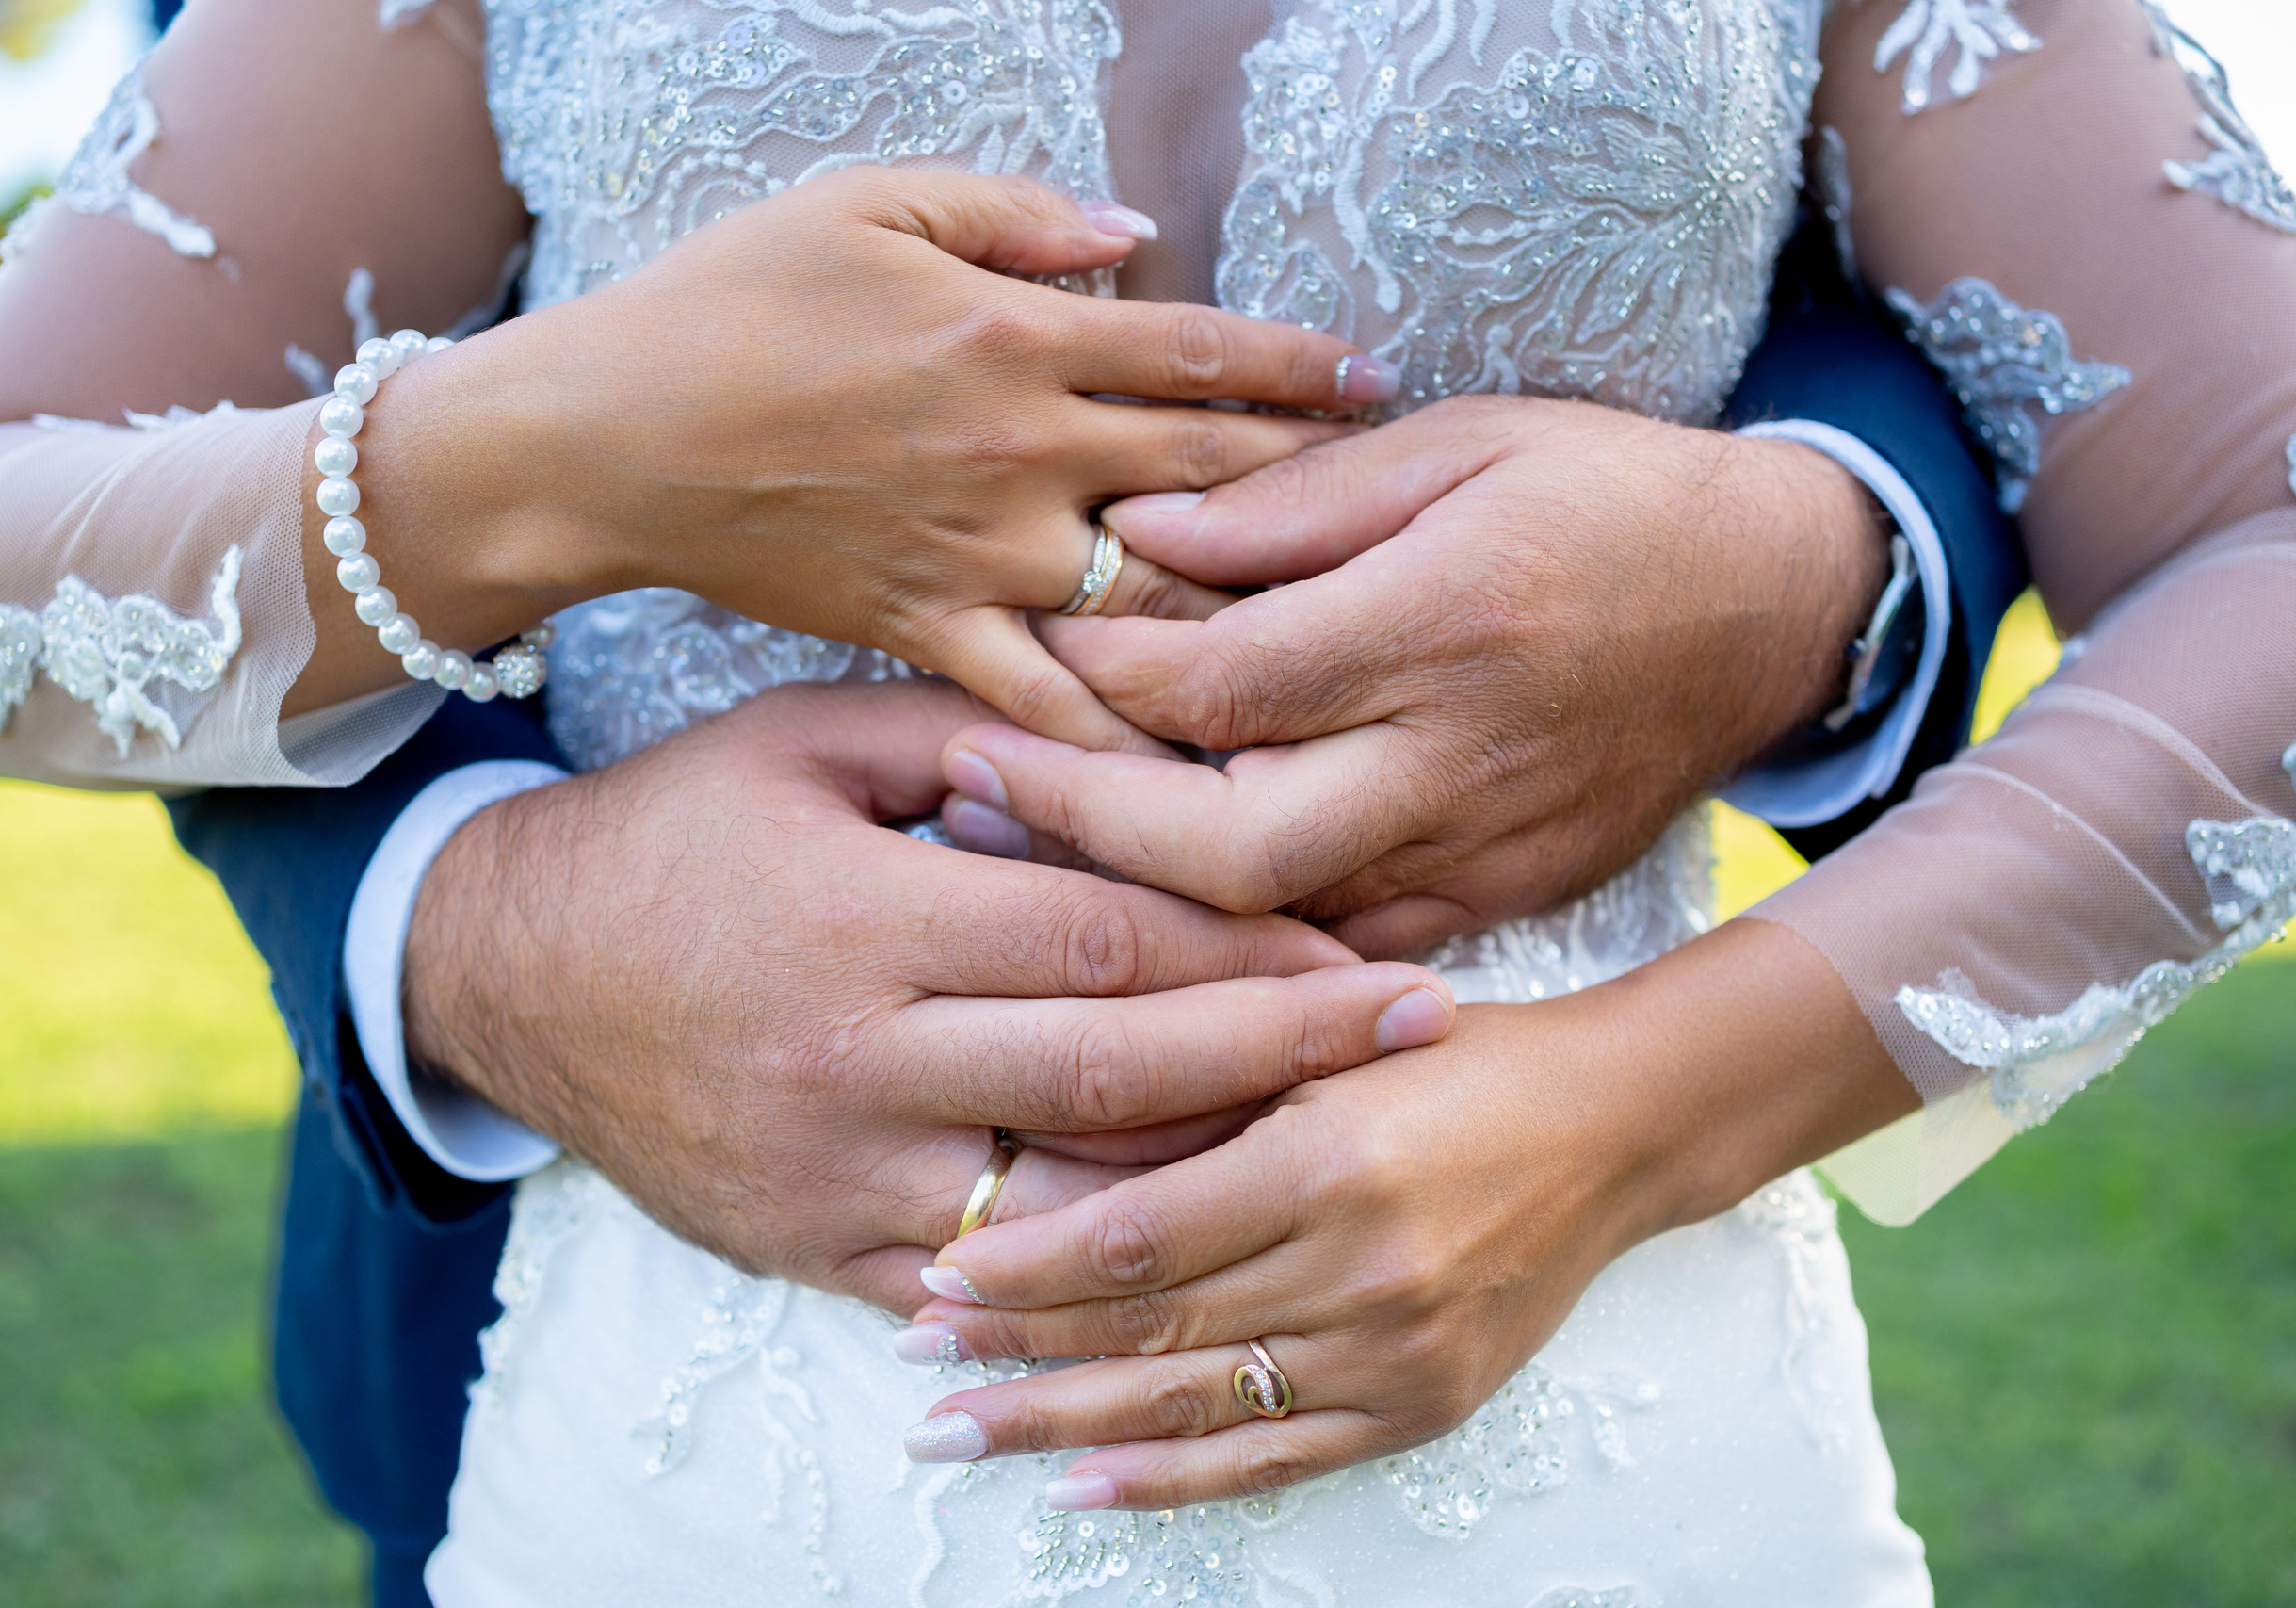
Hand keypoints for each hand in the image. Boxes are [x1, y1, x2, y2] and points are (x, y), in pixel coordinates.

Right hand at [307, 170, 1398, 748]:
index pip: (1198, 350)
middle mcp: (1020, 450)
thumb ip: (1016, 213)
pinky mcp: (929, 632)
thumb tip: (1138, 238)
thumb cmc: (727, 301)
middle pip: (1208, 478)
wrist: (605, 438)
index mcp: (1015, 331)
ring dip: (1250, 621)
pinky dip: (1126, 729)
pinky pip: (1048, 696)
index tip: (1377, 383)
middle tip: (1403, 532)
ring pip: (1152, 597)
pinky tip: (1204, 767)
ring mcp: (979, 554)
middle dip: (1314, 497)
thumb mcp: (868, 200)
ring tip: (1344, 659)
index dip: (1298, 366)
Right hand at [401, 678, 1454, 1311]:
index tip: (1363, 943)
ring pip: (1066, 1197)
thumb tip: (1133, 741)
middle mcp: (851, 1057)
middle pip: (1113, 1070)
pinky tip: (1193, 1235)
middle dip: (1282, 1055)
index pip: (1098, 937)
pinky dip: (1088, 1265)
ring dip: (1216, 1170)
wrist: (503, 971)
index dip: (1247, 946)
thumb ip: (968, 733)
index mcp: (859, 915)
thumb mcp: (802, 738)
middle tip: (1415, 1034)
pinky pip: (975, 1279)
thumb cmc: (671, 832)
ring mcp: (830, 1173)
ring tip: (1342, 1136)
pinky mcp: (807, 1248)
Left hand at [890, 919, 1916, 1506]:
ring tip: (959, 1436)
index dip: (1028, 1265)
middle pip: (1149, 1329)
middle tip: (913, 1363)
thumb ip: (1203, 1075)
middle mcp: (1359, 1268)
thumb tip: (1045, 1106)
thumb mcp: (1332, 1033)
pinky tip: (1084, 1488)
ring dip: (1063, 1427)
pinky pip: (1274, 1461)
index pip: (1139, 1235)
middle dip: (1015, 1353)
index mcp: (1327, 1159)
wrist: (1617, 1122)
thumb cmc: (1459, 1053)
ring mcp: (1393, 1353)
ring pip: (1193, 1407)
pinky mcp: (1421, 1406)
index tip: (937, 1273)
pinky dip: (1173, 1481)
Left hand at [937, 396, 1888, 952]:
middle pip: (1232, 849)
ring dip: (1141, 898)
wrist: (1780, 608)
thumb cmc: (1611, 498)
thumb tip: (1136, 535)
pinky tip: (1154, 906)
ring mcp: (1485, 851)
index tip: (1017, 646)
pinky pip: (1344, 953)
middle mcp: (1462, 758)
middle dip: (1085, 824)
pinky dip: (1240, 940)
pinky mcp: (1499, 903)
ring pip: (1279, 928)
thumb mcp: (1463, 444)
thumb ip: (1295, 501)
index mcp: (1448, 620)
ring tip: (1024, 846)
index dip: (1097, 675)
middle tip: (977, 776)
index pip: (1221, 685)